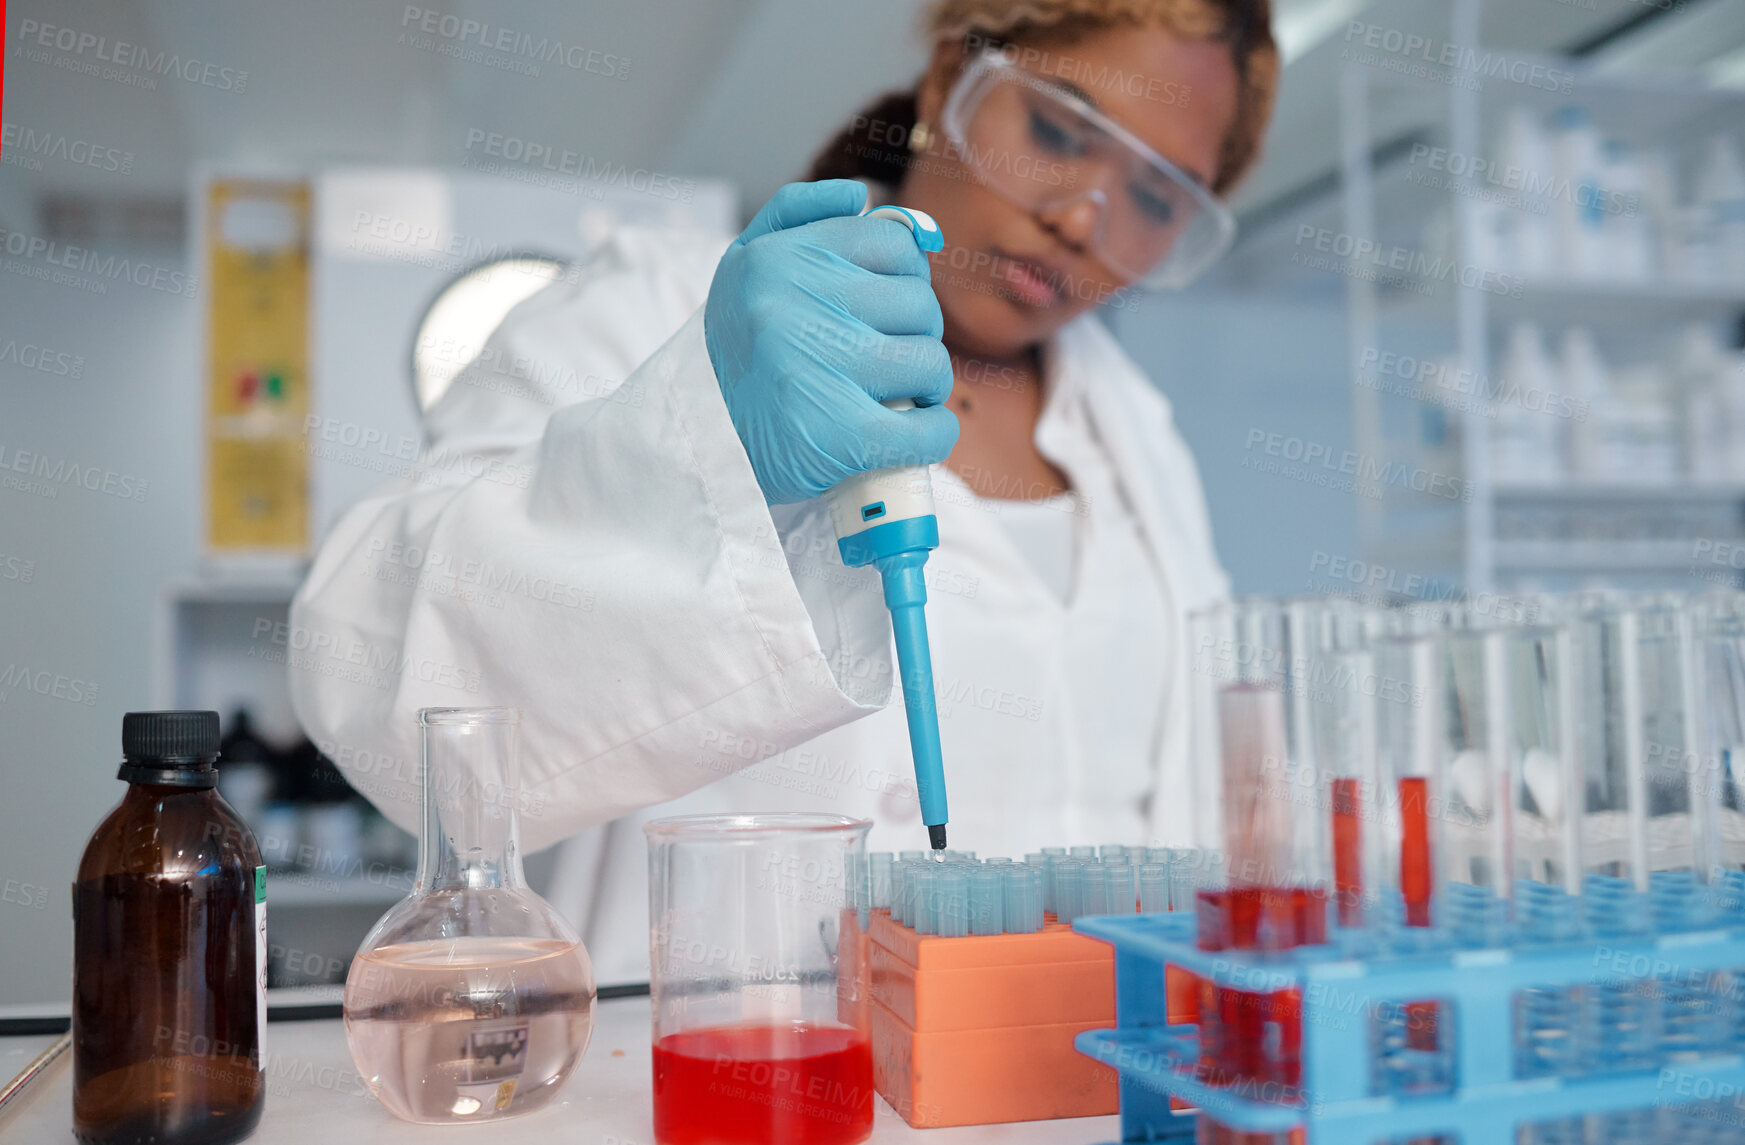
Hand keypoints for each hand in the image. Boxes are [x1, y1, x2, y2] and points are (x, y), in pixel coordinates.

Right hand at [704, 180, 957, 504]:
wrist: (695, 444)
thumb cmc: (738, 352)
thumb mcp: (743, 265)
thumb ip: (798, 214)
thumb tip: (862, 195)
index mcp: (778, 259)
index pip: (895, 245)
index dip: (905, 280)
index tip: (888, 310)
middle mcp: (793, 306)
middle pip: (920, 305)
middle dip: (915, 335)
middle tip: (888, 360)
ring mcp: (816, 370)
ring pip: (930, 363)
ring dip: (926, 385)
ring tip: (893, 395)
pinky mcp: (836, 436)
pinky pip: (926, 428)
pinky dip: (931, 435)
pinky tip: (912, 434)